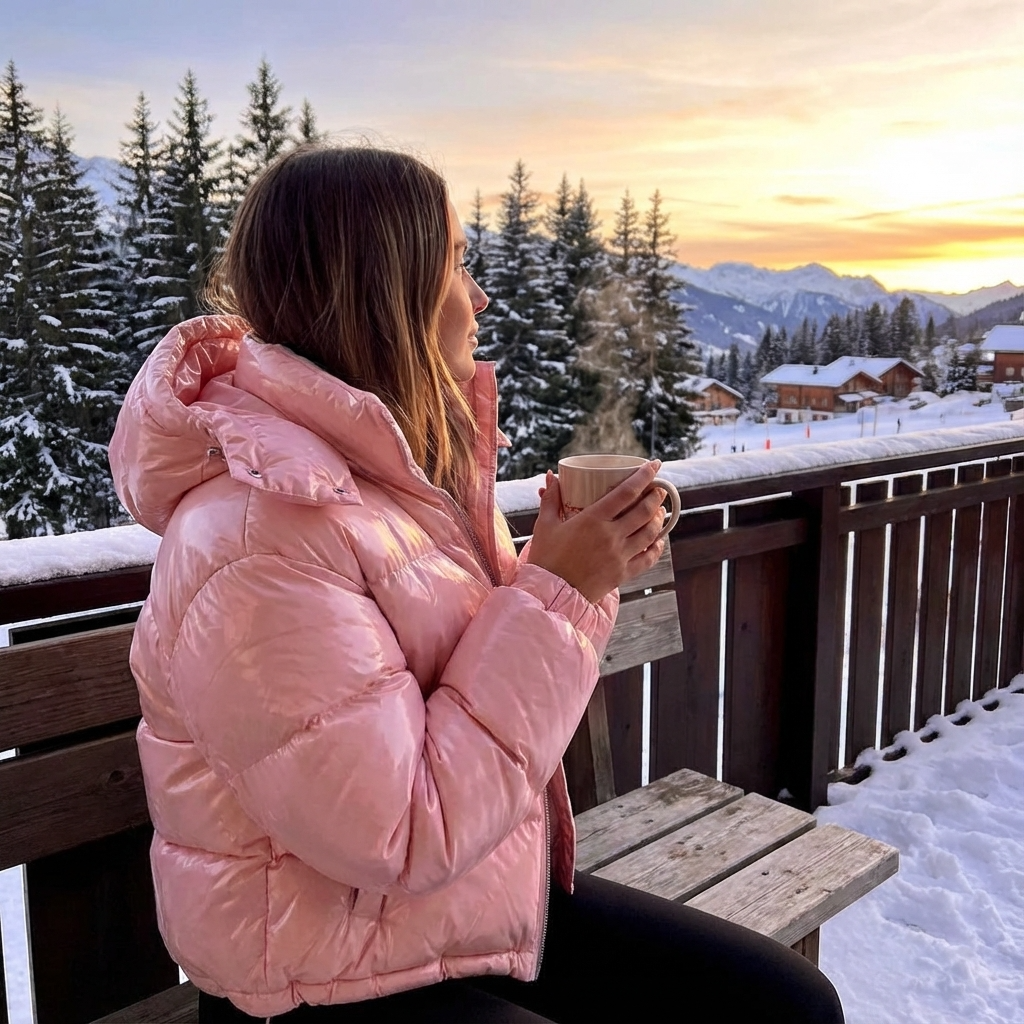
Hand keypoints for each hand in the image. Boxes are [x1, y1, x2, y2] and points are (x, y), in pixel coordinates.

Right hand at [526, 461, 668, 603]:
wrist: (550, 593)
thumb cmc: (546, 558)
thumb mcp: (545, 525)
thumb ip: (551, 499)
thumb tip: (551, 476)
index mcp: (592, 520)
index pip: (626, 492)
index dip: (644, 476)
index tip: (655, 465)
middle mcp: (611, 536)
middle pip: (644, 511)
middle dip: (656, 496)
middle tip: (660, 489)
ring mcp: (619, 556)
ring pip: (650, 533)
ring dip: (658, 519)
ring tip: (659, 511)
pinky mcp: (622, 574)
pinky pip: (648, 558)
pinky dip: (656, 547)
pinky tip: (657, 540)